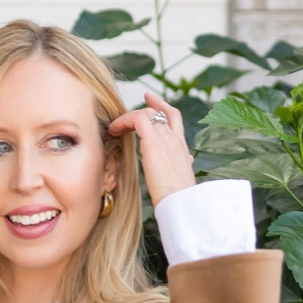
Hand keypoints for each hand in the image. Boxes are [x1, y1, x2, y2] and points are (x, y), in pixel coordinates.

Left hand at [106, 87, 195, 207]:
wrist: (182, 203)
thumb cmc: (180, 197)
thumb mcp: (183, 178)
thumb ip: (183, 165)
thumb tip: (189, 160)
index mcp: (182, 147)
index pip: (173, 118)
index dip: (161, 106)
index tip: (150, 99)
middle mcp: (175, 139)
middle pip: (159, 112)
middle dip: (141, 108)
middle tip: (123, 115)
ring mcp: (166, 139)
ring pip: (147, 114)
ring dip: (128, 118)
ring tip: (114, 127)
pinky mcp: (154, 143)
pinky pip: (137, 119)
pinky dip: (124, 121)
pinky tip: (114, 130)